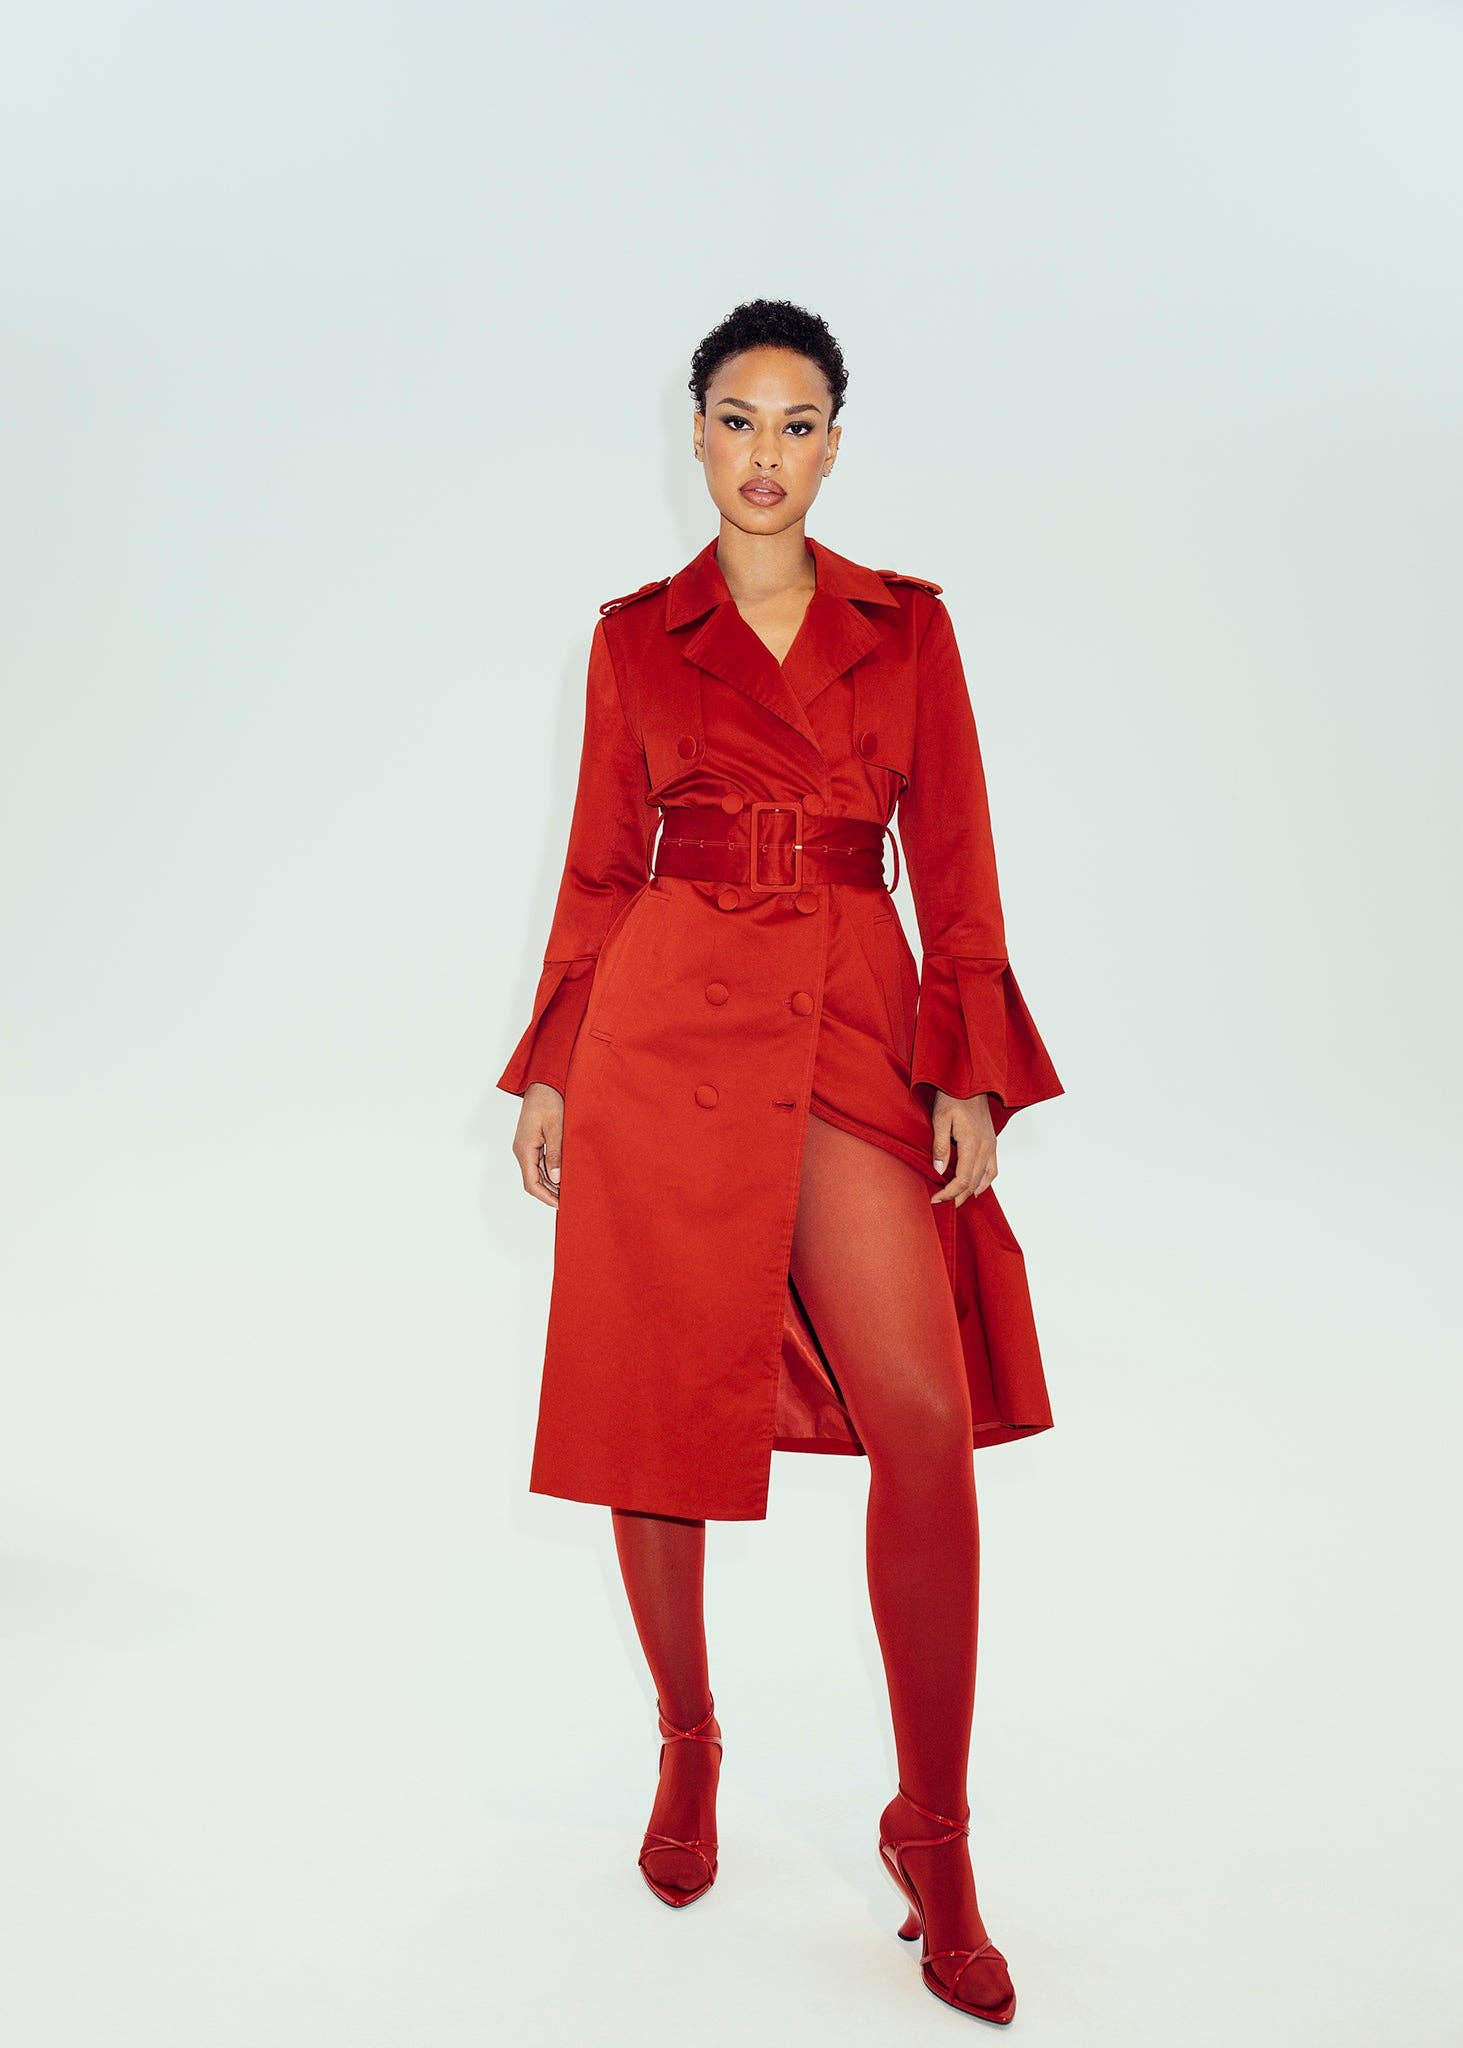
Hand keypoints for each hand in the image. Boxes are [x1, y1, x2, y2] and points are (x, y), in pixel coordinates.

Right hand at [513, 1081, 563, 1206]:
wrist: (543, 1083)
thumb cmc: (549, 1101)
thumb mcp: (556, 1127)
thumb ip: (556, 1154)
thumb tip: (556, 1178)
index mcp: (525, 1148)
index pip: (531, 1183)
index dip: (545, 1196)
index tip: (561, 1204)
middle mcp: (522, 1150)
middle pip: (533, 1181)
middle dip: (550, 1193)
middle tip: (570, 1200)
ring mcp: (526, 1147)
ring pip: (536, 1173)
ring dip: (551, 1183)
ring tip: (569, 1190)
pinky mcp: (532, 1143)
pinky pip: (539, 1163)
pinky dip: (550, 1172)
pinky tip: (564, 1175)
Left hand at [928, 1090, 995, 1207]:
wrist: (970, 1081)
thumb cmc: (952, 1096)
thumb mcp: (940, 1118)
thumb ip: (940, 1146)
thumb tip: (938, 1170)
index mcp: (972, 1143)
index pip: (962, 1179)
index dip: (949, 1193)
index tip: (935, 1199)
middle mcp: (985, 1147)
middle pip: (973, 1183)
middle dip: (957, 1197)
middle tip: (941, 1203)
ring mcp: (991, 1145)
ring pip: (984, 1179)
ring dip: (970, 1192)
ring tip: (955, 1200)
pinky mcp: (992, 1142)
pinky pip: (992, 1169)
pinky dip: (984, 1182)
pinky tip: (976, 1189)